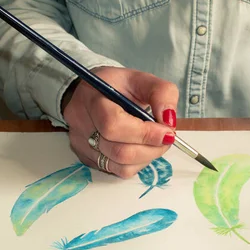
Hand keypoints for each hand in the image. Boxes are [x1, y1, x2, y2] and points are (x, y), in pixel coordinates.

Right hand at [62, 66, 177, 177]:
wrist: (93, 94)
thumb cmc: (117, 87)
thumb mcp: (141, 79)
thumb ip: (161, 93)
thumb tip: (168, 120)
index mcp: (91, 98)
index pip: (114, 125)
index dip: (145, 133)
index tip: (167, 132)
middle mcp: (81, 124)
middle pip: (118, 151)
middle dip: (151, 148)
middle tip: (166, 138)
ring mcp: (81, 144)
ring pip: (119, 165)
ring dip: (146, 157)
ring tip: (154, 142)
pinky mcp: (87, 158)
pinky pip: (117, 171)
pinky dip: (136, 163)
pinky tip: (140, 148)